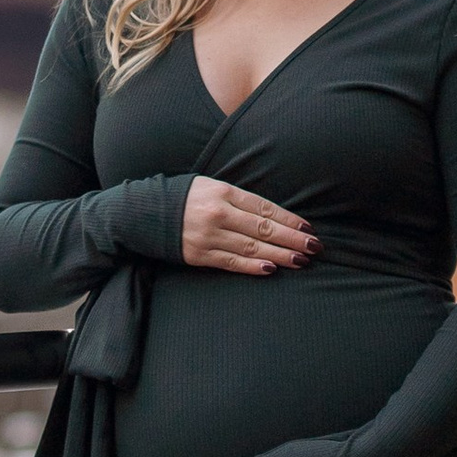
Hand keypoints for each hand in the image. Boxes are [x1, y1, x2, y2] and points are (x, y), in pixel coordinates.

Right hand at [181, 177, 316, 274]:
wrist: (142, 212)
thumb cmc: (183, 197)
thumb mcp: (211, 186)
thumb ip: (238, 199)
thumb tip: (272, 216)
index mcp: (224, 192)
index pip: (265, 208)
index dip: (289, 219)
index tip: (308, 228)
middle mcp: (219, 213)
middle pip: (263, 228)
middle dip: (292, 239)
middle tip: (314, 247)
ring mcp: (209, 236)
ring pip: (252, 248)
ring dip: (280, 255)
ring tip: (300, 260)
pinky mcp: (199, 255)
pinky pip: (232, 262)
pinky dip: (253, 267)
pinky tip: (272, 269)